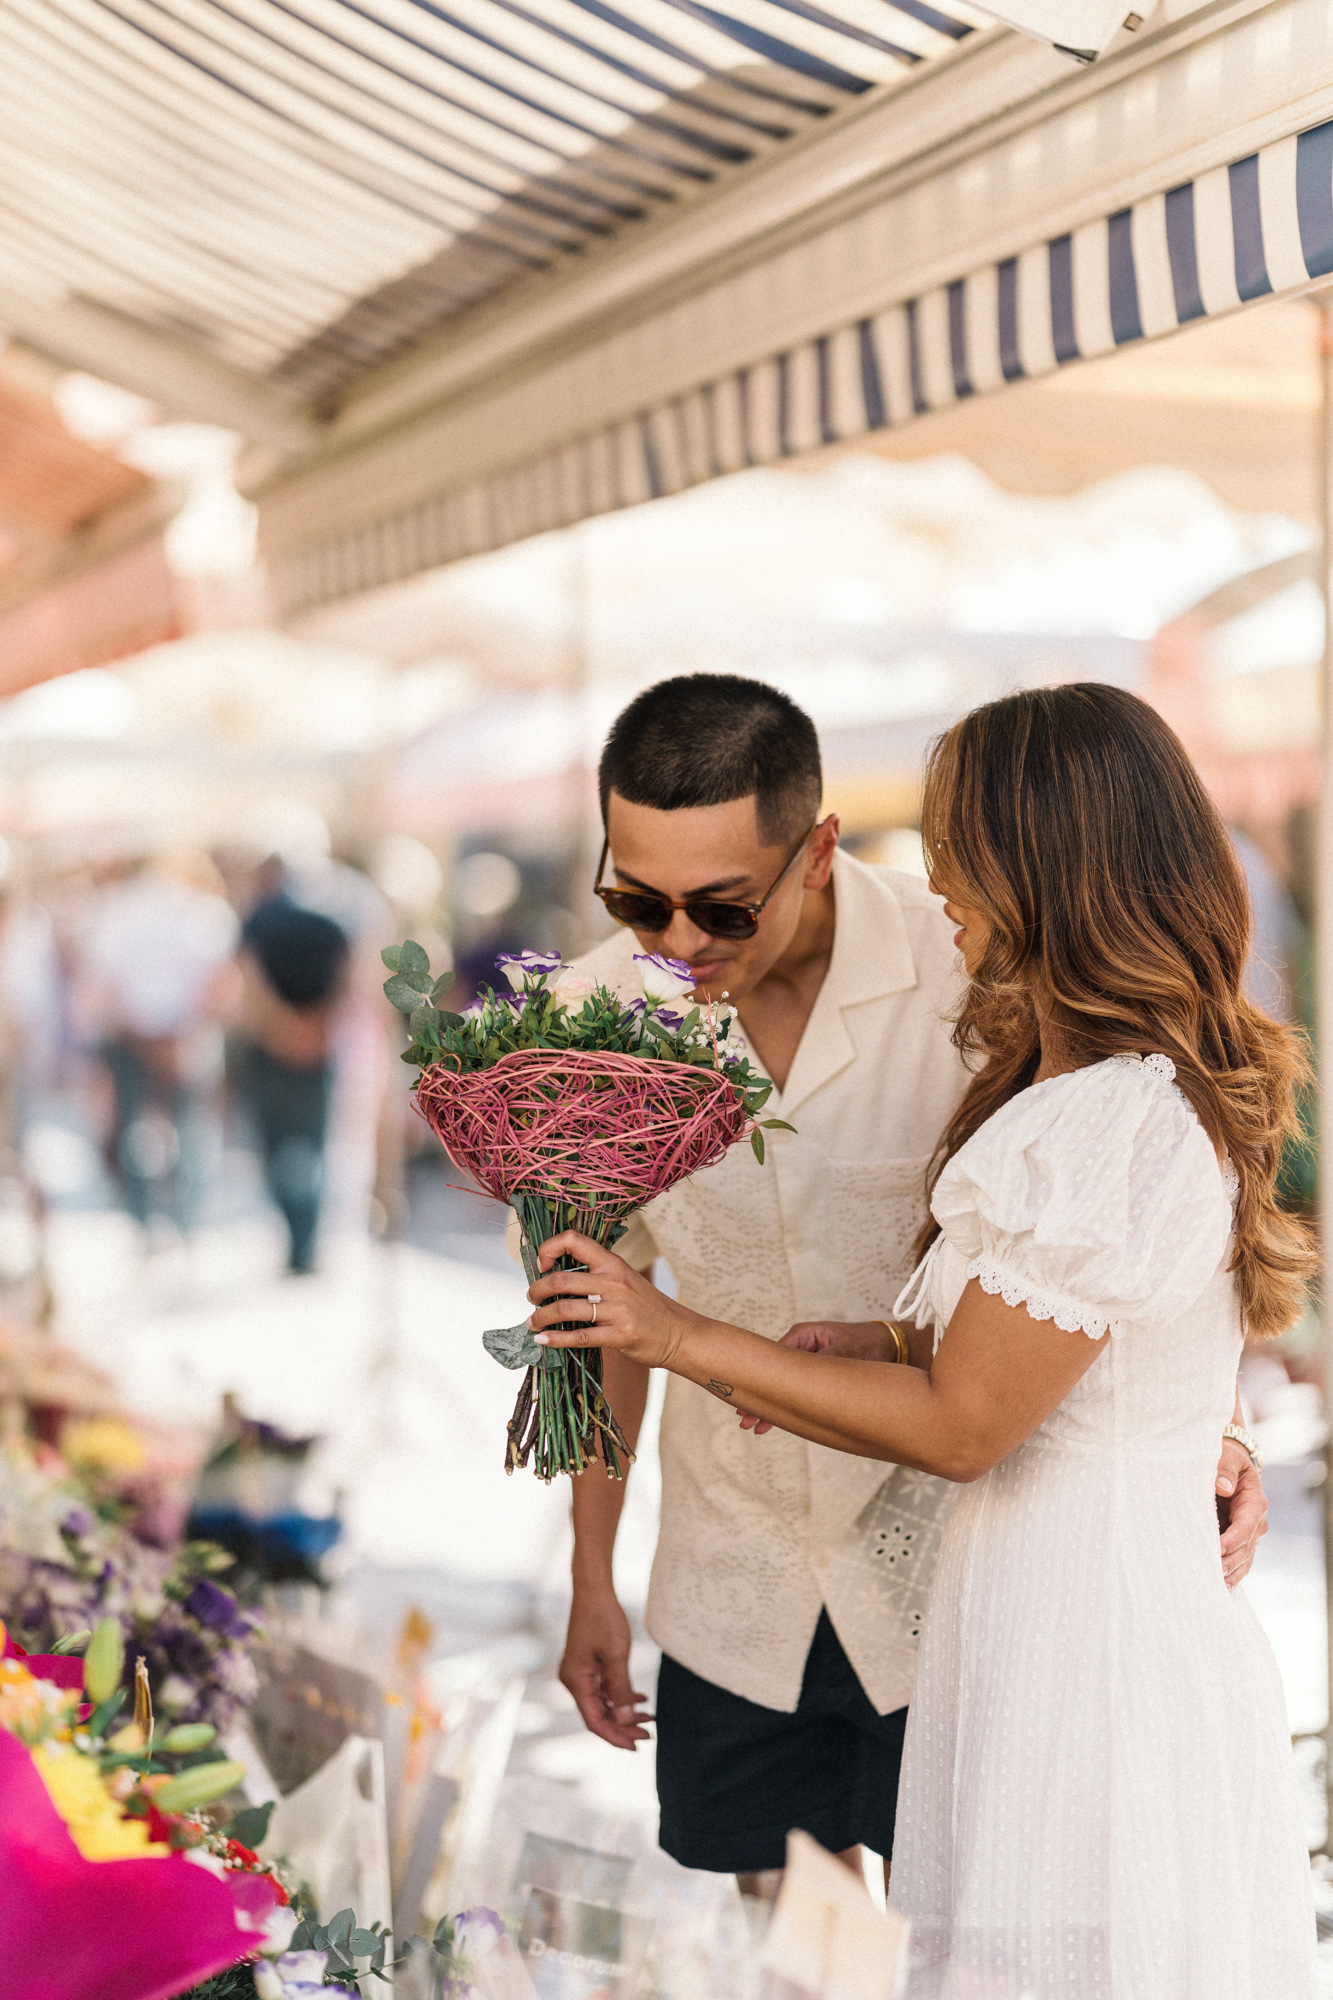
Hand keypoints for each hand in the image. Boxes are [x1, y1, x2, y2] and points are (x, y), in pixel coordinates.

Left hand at [527, 1232, 693, 1367]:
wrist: (678, 1334)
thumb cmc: (647, 1308)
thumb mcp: (625, 1281)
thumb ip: (596, 1277)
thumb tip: (556, 1279)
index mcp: (613, 1264)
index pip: (575, 1241)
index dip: (550, 1248)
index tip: (542, 1265)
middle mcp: (614, 1282)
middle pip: (562, 1279)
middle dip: (537, 1290)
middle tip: (531, 1298)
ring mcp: (617, 1309)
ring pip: (565, 1309)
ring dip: (541, 1317)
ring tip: (533, 1323)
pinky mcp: (619, 1335)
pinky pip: (579, 1337)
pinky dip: (556, 1340)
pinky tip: (544, 1341)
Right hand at [560, 1584, 652, 1749]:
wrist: (594, 1590)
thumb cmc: (603, 1619)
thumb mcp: (616, 1656)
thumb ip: (620, 1689)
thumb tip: (624, 1720)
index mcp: (576, 1682)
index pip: (594, 1721)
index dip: (615, 1736)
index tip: (637, 1745)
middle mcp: (574, 1681)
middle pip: (599, 1715)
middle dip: (623, 1726)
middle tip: (649, 1734)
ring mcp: (581, 1673)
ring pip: (604, 1702)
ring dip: (625, 1711)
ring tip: (650, 1717)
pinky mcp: (589, 1665)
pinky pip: (605, 1688)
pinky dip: (622, 1695)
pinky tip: (642, 1699)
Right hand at [740, 1322, 902, 1433]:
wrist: (890, 1346)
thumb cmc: (867, 1343)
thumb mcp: (846, 1352)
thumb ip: (824, 1365)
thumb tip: (807, 1380)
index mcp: (802, 1336)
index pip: (774, 1362)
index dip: (760, 1382)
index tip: (749, 1400)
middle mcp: (800, 1349)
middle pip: (773, 1376)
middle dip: (760, 1398)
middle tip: (744, 1420)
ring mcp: (805, 1364)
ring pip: (781, 1387)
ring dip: (770, 1405)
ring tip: (753, 1426)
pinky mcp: (814, 1378)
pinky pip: (795, 1393)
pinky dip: (785, 1406)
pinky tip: (772, 1422)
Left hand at [1216, 1439, 1266, 1588]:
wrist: (1230, 1463)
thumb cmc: (1226, 1458)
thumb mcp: (1226, 1456)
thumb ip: (1224, 1469)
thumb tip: (1224, 1487)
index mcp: (1254, 1503)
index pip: (1245, 1527)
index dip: (1232, 1540)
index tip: (1217, 1548)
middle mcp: (1256, 1522)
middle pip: (1245, 1548)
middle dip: (1229, 1561)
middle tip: (1210, 1572)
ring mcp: (1250, 1535)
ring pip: (1243, 1559)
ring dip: (1230, 1572)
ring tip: (1214, 1584)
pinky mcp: (1240, 1541)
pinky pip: (1239, 1561)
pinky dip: (1231, 1574)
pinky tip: (1221, 1586)